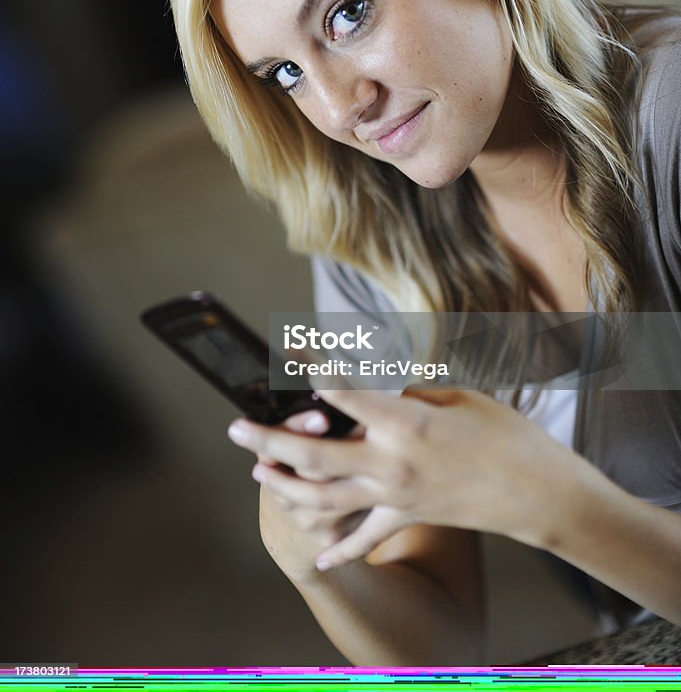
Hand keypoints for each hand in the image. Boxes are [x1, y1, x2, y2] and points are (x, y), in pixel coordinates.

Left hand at [229, 387, 575, 570]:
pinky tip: (319, 556)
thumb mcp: (456, 398)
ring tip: (260, 472)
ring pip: (324, 498)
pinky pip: (363, 536)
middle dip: (268, 440)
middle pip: (313, 455)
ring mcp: (395, 496)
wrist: (536, 492)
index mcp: (404, 423)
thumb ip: (409, 397)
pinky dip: (339, 546)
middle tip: (235, 427)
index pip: (343, 392)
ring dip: (286, 486)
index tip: (284, 353)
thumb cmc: (505, 434)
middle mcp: (391, 463)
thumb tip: (378, 397)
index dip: (309, 370)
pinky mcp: (406, 517)